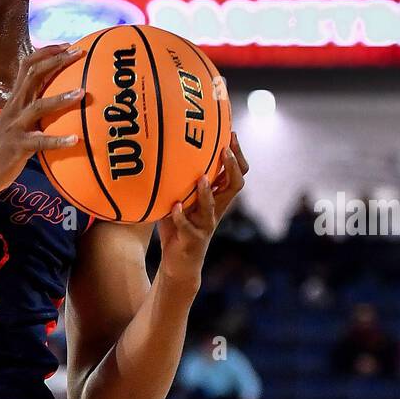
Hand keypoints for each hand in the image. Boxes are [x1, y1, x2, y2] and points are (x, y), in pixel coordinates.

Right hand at [0, 42, 86, 194]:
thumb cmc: (2, 145)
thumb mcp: (14, 119)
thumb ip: (30, 106)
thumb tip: (54, 97)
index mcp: (15, 99)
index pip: (28, 66)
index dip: (47, 52)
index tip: (68, 45)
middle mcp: (15, 107)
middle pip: (34, 75)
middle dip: (56, 61)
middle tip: (78, 53)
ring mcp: (16, 126)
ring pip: (38, 106)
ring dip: (61, 98)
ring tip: (82, 93)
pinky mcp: (18, 147)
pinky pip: (41, 143)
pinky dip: (58, 140)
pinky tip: (75, 140)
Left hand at [156, 132, 249, 287]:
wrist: (179, 264)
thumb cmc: (178, 229)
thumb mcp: (180, 201)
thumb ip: (178, 183)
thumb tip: (162, 154)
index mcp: (217, 199)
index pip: (236, 174)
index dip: (237, 155)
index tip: (232, 134)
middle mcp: (216, 210)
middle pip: (235, 185)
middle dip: (232, 166)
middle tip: (225, 149)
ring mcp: (206, 225)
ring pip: (213, 207)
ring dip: (207, 192)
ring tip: (201, 178)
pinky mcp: (193, 240)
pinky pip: (188, 227)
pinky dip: (182, 217)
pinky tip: (175, 207)